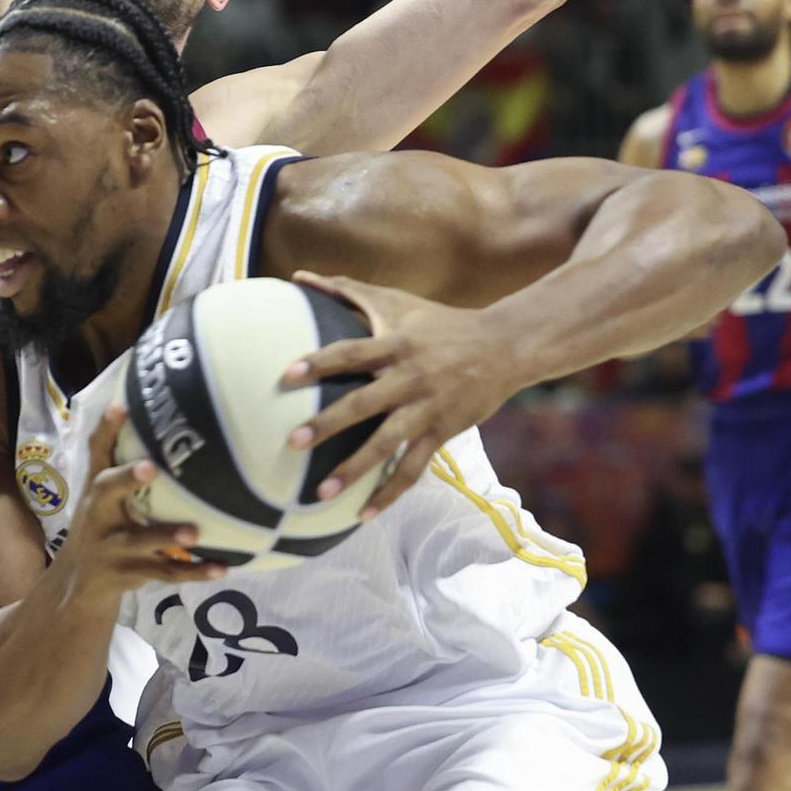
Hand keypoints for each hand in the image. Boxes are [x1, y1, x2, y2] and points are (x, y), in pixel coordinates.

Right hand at [60, 408, 227, 597]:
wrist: (79, 582)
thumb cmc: (104, 522)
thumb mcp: (105, 496)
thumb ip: (126, 465)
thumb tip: (170, 421)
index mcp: (95, 488)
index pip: (96, 452)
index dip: (106, 429)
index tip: (121, 406)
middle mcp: (98, 514)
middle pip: (107, 492)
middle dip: (127, 479)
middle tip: (152, 467)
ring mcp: (112, 547)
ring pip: (140, 541)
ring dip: (167, 535)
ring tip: (195, 532)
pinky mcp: (131, 572)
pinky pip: (165, 573)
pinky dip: (194, 572)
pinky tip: (221, 568)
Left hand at [280, 271, 519, 515]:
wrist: (504, 346)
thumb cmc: (440, 322)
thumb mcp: (397, 301)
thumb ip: (347, 290)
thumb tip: (299, 276)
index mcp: (395, 344)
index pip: (351, 353)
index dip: (319, 363)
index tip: (286, 376)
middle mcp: (410, 377)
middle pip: (364, 403)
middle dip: (328, 424)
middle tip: (292, 443)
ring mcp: (427, 408)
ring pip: (387, 444)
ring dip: (354, 470)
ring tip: (321, 494)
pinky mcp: (443, 431)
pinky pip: (413, 468)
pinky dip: (389, 492)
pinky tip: (364, 514)